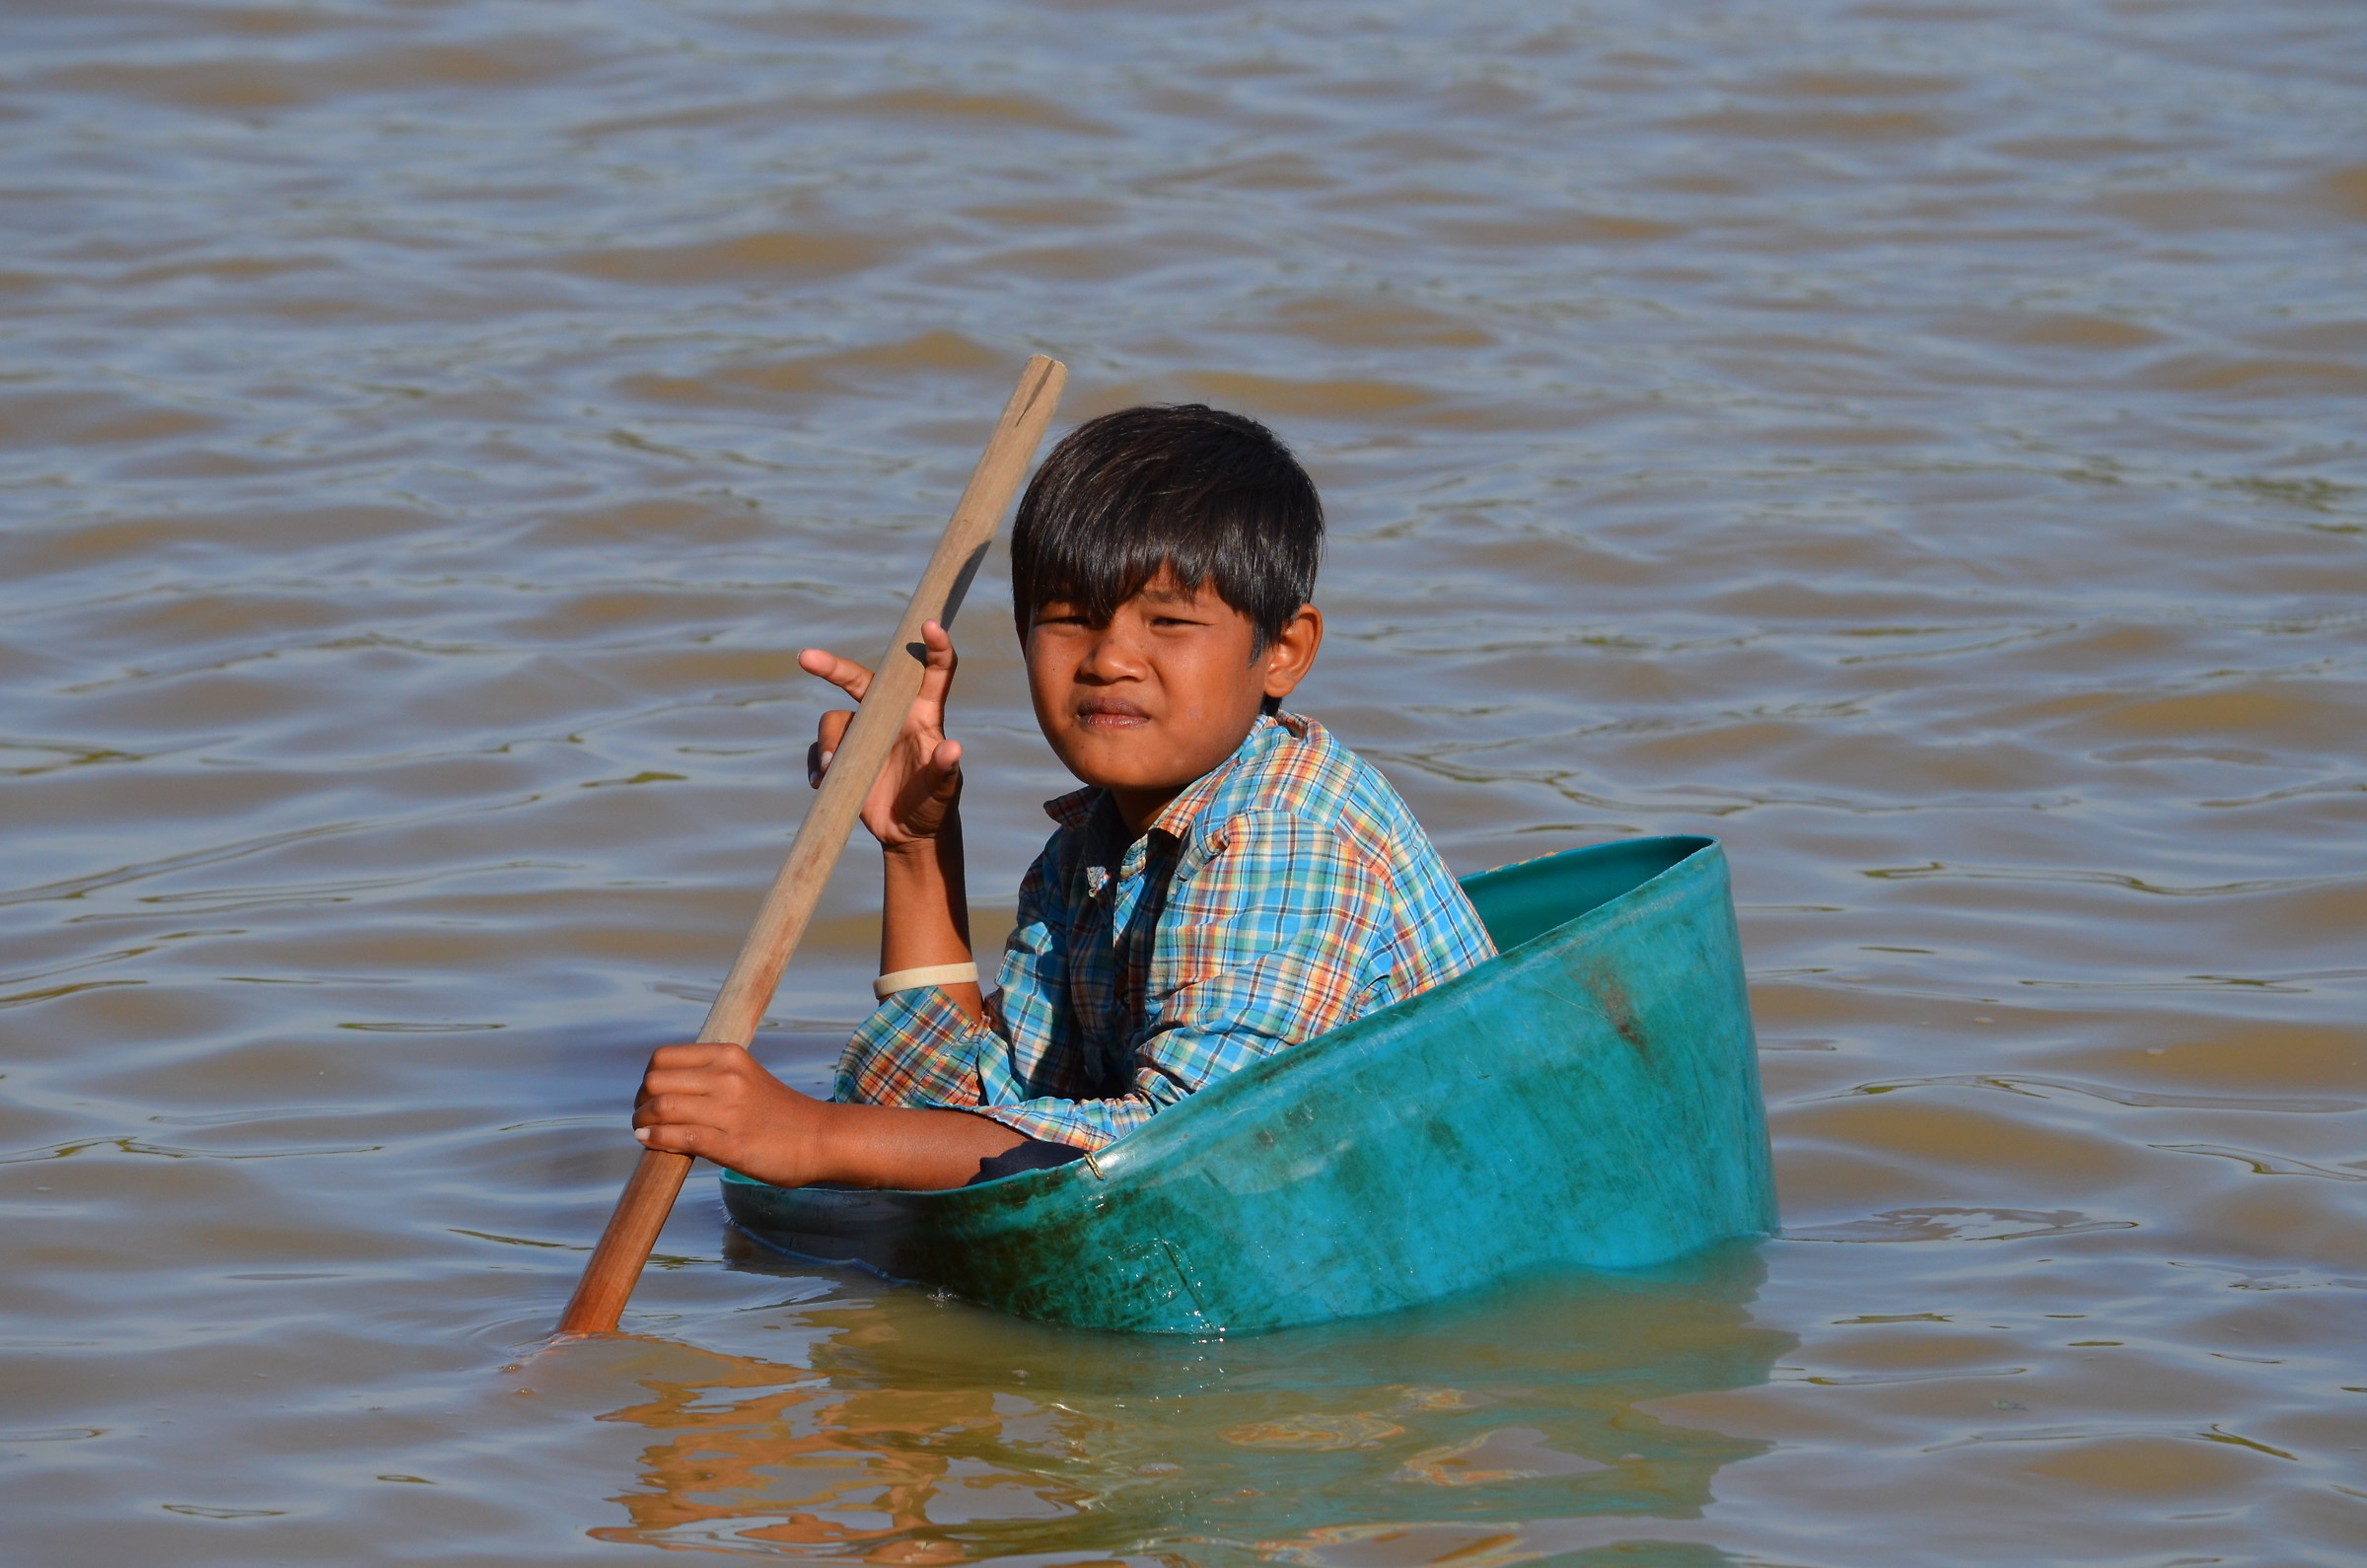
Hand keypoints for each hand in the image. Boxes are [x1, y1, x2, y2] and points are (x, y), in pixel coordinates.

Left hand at [631, 1041, 1027, 1189]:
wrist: (828, 1147)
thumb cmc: (792, 1124)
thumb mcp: (756, 1092)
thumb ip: (728, 1081)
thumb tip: (703, 1084)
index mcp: (732, 1054)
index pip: (668, 1055)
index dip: (652, 1078)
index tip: (652, 1099)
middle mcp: (725, 1070)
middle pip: (654, 1076)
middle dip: (642, 1099)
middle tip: (650, 1122)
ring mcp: (724, 1102)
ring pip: (656, 1104)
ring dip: (647, 1123)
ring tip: (659, 1138)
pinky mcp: (726, 1135)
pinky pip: (670, 1132)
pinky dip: (658, 1141)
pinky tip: (667, 1150)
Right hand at [799, 619, 961, 849]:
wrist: (910, 834)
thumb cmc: (935, 806)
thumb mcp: (944, 792)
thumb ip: (946, 771)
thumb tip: (953, 748)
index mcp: (923, 716)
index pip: (933, 673)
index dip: (936, 646)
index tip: (930, 625)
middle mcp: (891, 717)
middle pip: (861, 681)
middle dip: (833, 668)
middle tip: (806, 657)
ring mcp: (864, 735)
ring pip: (834, 720)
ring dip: (829, 743)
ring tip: (833, 770)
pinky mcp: (843, 756)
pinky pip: (820, 750)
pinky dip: (816, 764)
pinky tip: (820, 783)